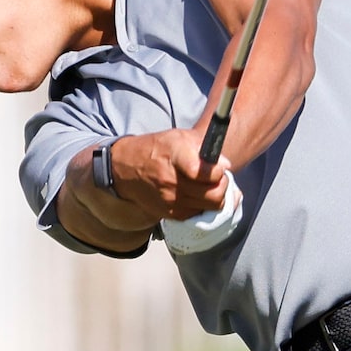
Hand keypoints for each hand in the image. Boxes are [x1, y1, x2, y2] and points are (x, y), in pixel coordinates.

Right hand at [105, 128, 232, 219]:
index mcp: (175, 156)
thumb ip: (204, 147)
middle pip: (215, 194)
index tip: (219, 166)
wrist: (126, 169)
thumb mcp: (178, 137)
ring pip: (211, 206)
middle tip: (218, 177)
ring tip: (209, 185)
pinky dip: (203, 204)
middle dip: (223, 184)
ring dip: (216, 195)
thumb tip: (225, 165)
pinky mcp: (170, 213)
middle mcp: (172, 181)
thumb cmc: (156, 149)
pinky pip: (199, 212)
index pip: (203, 172)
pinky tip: (197, 193)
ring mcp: (171, 200)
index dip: (218, 171)